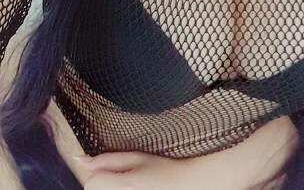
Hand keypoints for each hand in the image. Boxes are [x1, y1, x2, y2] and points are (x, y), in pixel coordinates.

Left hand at [73, 150, 197, 188]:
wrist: (184, 185)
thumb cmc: (161, 169)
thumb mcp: (135, 157)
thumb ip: (106, 159)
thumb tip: (79, 159)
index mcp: (124, 185)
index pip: (91, 183)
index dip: (98, 173)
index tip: (110, 170)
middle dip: (103, 183)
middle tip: (123, 178)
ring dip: (108, 189)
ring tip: (129, 185)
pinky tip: (131, 188)